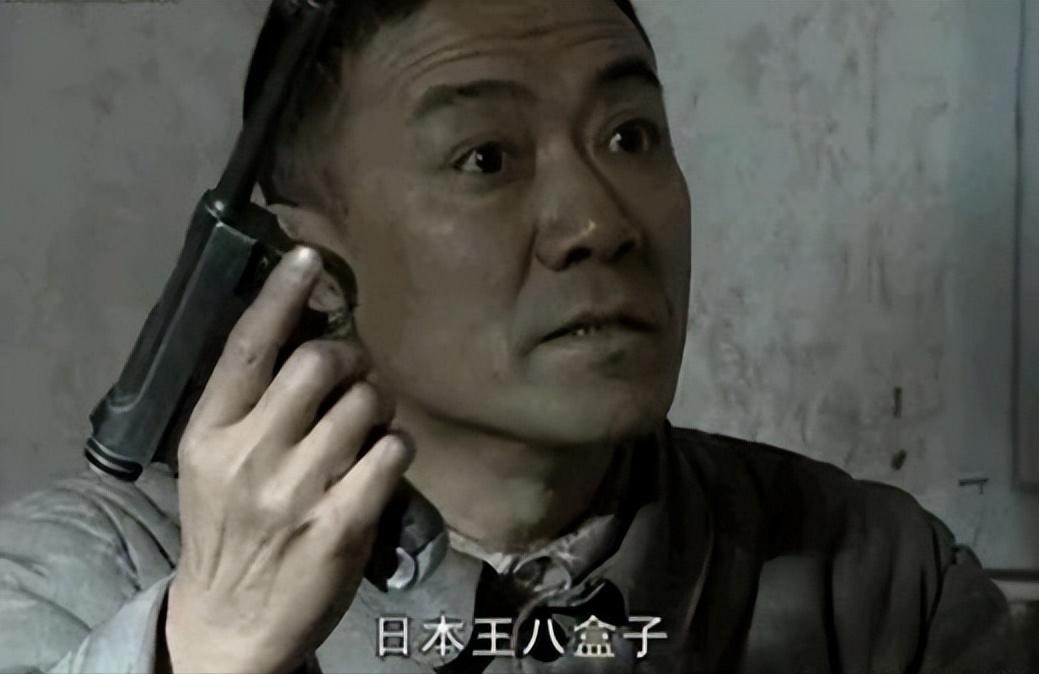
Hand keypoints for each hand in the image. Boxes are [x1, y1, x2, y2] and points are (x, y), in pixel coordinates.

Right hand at [163, 247, 412, 673]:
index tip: (309, 256)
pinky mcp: (340, 526)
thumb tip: (300, 335)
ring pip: (367, 404)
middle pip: (322, 362)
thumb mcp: (211, 463)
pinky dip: (396, 448)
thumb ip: (246, 404)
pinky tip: (383, 462)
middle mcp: (250, 455)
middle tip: (355, 377)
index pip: (248, 346)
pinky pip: (392, 454)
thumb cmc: (225, 530)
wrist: (229, 623)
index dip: (282, 294)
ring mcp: (296, 492)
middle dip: (351, 358)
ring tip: (368, 428)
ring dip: (379, 406)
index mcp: (209, 433)